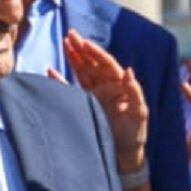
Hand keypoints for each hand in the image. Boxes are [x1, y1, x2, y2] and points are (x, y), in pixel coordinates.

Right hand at [63, 31, 147, 173]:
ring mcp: (94, 96)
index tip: (85, 42)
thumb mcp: (139, 114)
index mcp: (120, 86)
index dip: (96, 53)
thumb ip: (135, 92)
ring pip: (82, 72)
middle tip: (70, 34)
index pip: (107, 64)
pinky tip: (51, 70)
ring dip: (73, 57)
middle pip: (92, 64)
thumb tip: (129, 70)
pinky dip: (60, 80)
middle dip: (82, 49)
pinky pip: (70, 89)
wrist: (123, 156)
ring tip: (64, 42)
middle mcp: (106, 88)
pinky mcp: (85, 106)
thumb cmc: (135, 135)